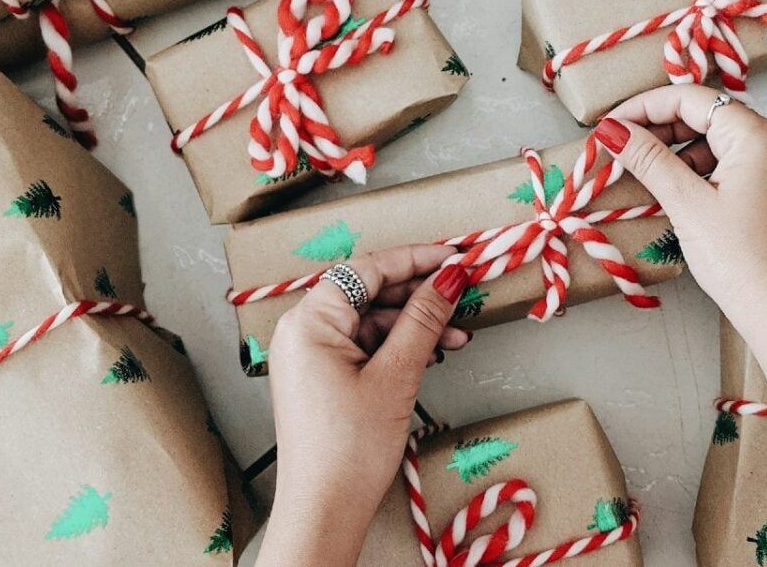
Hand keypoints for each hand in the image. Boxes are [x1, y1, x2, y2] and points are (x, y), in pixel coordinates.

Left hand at [257, 245, 471, 566]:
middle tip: (463, 293)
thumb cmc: (348, 449)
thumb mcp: (396, 375)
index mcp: (309, 321)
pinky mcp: (323, 377)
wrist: (325, 509)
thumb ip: (424, 320)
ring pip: (372, 320)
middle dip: (420, 295)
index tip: (454, 257)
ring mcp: (311, 355)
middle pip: (369, 292)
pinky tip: (433, 353)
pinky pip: (365, 345)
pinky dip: (399, 346)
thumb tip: (448, 278)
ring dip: (416, 324)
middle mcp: (303, 331)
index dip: (415, 258)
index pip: (367, 269)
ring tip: (458, 335)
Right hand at [595, 85, 766, 325]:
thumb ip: (648, 160)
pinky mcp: (763, 191)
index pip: (690, 98)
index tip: (609, 125)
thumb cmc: (742, 259)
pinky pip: (721, 164)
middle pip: (701, 114)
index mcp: (754, 135)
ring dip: (671, 151)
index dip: (643, 107)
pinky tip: (666, 190)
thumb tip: (613, 130)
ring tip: (637, 171)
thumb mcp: (687, 204)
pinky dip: (690, 170)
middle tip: (617, 148)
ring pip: (709, 140)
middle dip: (656, 128)